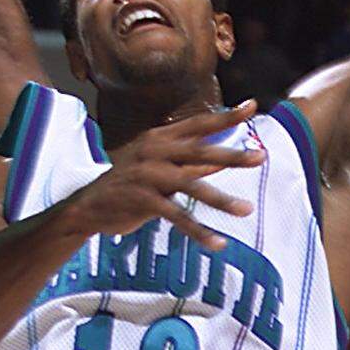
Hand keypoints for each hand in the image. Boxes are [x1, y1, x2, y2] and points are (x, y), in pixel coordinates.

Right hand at [69, 101, 263, 252]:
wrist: (88, 206)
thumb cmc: (129, 184)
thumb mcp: (160, 168)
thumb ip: (192, 162)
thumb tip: (226, 157)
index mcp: (159, 138)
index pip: (197, 123)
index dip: (225, 116)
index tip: (252, 107)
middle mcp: (154, 151)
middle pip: (200, 151)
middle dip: (232, 155)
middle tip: (261, 158)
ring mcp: (147, 175)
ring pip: (191, 186)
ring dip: (221, 200)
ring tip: (246, 210)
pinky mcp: (142, 201)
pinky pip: (177, 216)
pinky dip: (198, 231)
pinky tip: (217, 243)